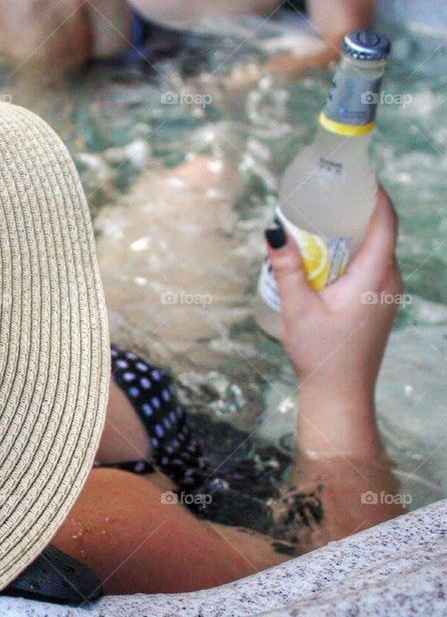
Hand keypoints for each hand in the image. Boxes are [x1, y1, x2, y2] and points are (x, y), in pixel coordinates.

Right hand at [267, 188, 401, 438]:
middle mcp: (389, 279)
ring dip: (349, 233)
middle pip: (379, 231)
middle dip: (354, 209)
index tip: (356, 175)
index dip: (375, 193)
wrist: (340, 392)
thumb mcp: (298, 307)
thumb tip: (274, 230)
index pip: (385, 221)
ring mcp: (386, 291)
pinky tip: (323, 256)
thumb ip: (287, 267)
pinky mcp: (378, 301)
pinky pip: (369, 265)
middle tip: (324, 194)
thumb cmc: (322, 353)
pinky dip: (349, 252)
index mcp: (375, 275)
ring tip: (317, 222)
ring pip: (373, 249)